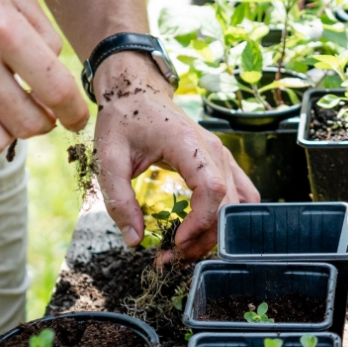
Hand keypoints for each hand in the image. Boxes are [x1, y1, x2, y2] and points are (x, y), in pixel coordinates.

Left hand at [90, 62, 257, 261]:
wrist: (135, 91)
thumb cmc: (122, 119)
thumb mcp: (108, 158)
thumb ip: (118, 199)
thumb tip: (133, 240)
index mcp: (188, 145)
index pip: (212, 189)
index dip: (199, 222)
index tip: (175, 242)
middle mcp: (214, 150)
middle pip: (228, 203)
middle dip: (204, 237)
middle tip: (171, 255)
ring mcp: (221, 155)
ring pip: (238, 203)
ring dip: (216, 231)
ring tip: (184, 247)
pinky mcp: (220, 162)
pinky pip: (238, 195)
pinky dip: (225, 218)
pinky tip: (199, 230)